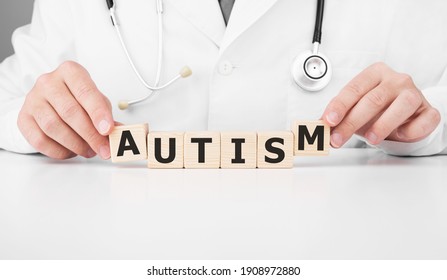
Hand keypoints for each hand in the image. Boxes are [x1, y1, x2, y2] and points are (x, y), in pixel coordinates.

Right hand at [18, 61, 113, 158]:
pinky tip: (71, 151)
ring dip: (76, 144)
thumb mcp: (96, 100)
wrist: (49, 99)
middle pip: (70, 112)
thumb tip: (119, 132)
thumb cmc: (77, 98)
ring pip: (53, 127)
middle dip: (90, 135)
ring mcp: (33, 100)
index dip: (98, 112)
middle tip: (103, 149)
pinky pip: (40, 140)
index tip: (108, 130)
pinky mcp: (23, 118)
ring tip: (89, 151)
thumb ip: (107, 115)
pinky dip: (59, 151)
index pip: (85, 91)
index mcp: (70, 72)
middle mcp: (48, 82)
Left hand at [322, 62, 440, 147]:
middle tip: (337, 139)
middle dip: (351, 122)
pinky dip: (410, 130)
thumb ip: (337, 115)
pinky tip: (399, 134)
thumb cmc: (376, 110)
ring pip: (402, 105)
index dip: (340, 105)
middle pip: (373, 100)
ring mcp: (415, 93)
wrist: (404, 116)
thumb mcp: (354, 109)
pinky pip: (423, 120)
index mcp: (375, 73)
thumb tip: (318, 125)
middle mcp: (396, 80)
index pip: (354, 88)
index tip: (328, 120)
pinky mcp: (429, 110)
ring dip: (383, 124)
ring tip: (370, 139)